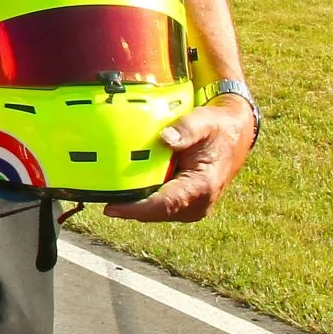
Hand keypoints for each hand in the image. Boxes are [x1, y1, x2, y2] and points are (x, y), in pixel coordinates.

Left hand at [102, 97, 258, 222]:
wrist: (234, 135)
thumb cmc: (218, 128)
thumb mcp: (204, 121)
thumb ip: (186, 129)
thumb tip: (166, 138)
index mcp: (202, 186)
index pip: (164, 205)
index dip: (135, 209)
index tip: (111, 208)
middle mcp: (198, 204)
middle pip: (154, 212)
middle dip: (128, 207)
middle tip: (98, 195)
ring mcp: (192, 207)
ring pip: (155, 212)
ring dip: (134, 204)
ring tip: (107, 190)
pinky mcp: (185, 204)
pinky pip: (159, 206)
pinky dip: (142, 198)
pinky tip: (124, 186)